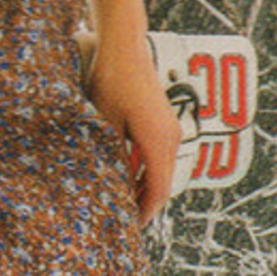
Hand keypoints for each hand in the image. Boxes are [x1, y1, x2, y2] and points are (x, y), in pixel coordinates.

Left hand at [84, 34, 180, 224]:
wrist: (123, 46)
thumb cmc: (110, 81)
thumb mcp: (104, 126)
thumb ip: (113, 160)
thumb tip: (116, 190)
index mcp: (158, 142)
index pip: (158, 191)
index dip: (145, 213)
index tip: (130, 230)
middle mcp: (171, 137)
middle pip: (163, 184)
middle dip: (145, 205)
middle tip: (124, 223)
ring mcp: (170, 128)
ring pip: (161, 171)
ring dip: (145, 189)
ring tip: (123, 204)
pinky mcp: (163, 121)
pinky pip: (159, 156)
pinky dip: (146, 172)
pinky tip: (127, 178)